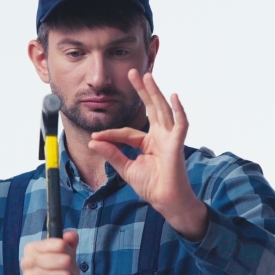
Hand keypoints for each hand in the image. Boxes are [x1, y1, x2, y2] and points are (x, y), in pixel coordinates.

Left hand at [88, 70, 207, 239]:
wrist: (165, 202)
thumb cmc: (151, 186)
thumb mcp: (125, 168)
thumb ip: (112, 153)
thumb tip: (93, 141)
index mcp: (149, 142)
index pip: (127, 132)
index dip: (111, 134)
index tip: (96, 137)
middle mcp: (160, 136)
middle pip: (150, 108)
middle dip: (142, 90)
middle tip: (132, 72)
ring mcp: (169, 139)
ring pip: (163, 110)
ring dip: (155, 92)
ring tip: (147, 76)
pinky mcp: (176, 145)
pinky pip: (180, 124)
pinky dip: (179, 110)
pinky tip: (174, 96)